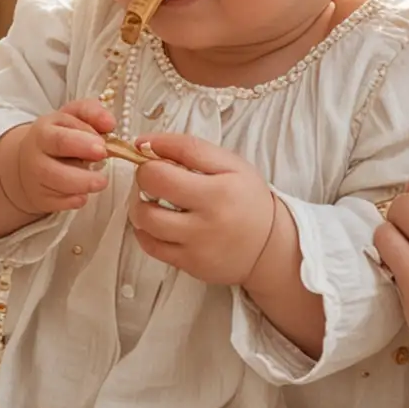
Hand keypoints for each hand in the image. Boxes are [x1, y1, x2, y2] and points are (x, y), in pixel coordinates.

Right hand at [0, 99, 115, 216]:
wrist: (30, 159)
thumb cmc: (59, 135)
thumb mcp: (72, 116)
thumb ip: (91, 112)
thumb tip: (109, 123)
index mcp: (43, 132)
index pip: (60, 140)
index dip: (82, 144)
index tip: (102, 149)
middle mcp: (35, 158)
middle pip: (53, 171)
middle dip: (81, 175)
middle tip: (103, 176)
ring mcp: (36, 181)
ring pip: (56, 189)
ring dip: (82, 187)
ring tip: (100, 182)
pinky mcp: (42, 199)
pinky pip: (59, 204)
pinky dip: (74, 201)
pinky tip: (84, 194)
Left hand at [129, 134, 279, 286]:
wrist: (268, 245)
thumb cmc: (247, 199)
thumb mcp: (231, 164)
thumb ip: (189, 149)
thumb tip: (145, 143)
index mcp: (218, 190)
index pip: (160, 170)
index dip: (147, 158)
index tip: (150, 154)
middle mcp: (206, 221)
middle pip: (148, 193)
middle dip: (143, 179)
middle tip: (155, 177)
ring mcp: (195, 246)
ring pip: (144, 221)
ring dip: (140, 205)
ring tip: (154, 200)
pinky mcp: (188, 264)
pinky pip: (150, 246)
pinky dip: (146, 230)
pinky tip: (159, 222)